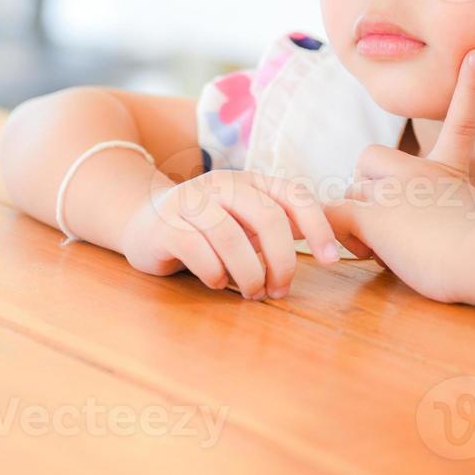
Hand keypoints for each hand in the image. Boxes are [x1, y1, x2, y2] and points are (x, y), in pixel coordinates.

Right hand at [120, 169, 341, 299]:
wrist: (142, 222)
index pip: (294, 195)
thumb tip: (327, 246)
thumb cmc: (206, 228)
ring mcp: (191, 202)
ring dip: (249, 274)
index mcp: (249, 181)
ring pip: (231, 238)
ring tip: (252, 293)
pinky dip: (215, 274)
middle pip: (268, 218)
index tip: (332, 260)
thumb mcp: (245, 221)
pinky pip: (198, 252)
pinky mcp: (165, 226)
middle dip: (283, 262)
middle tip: (280, 290)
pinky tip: (218, 283)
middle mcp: (222, 184)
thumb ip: (279, 226)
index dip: (319, 226)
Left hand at [325, 49, 474, 302]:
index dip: (470, 88)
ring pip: (350, 194)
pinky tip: (364, 248)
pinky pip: (333, 215)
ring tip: (395, 247)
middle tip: (392, 220)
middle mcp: (420, 170)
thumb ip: (442, 209)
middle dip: (366, 186)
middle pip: (367, 160)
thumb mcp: (470, 222)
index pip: (461, 121)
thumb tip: (413, 225)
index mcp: (450, 169)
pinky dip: (336, 233)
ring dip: (359, 221)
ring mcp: (394, 187)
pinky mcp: (373, 212)